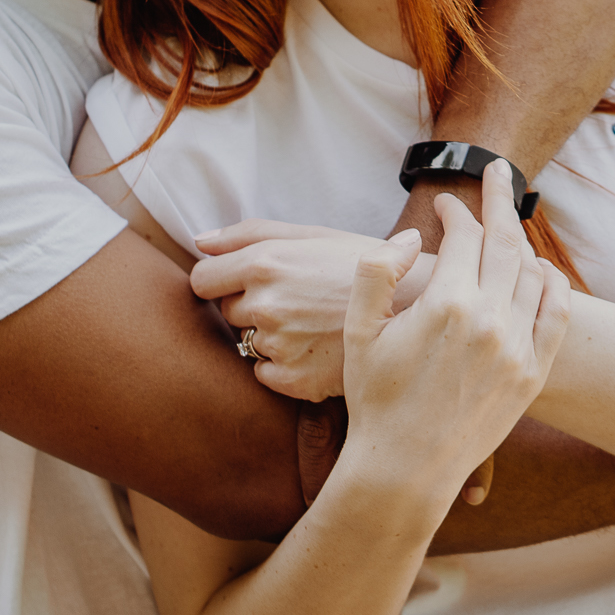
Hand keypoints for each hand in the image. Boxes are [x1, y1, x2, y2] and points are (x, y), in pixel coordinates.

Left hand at [193, 221, 402, 400]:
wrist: (416, 306)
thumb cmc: (362, 263)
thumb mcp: (309, 234)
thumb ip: (246, 234)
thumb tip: (198, 241)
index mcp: (264, 262)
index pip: (201, 281)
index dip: (220, 282)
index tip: (243, 283)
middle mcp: (265, 305)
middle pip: (228, 312)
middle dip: (252, 306)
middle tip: (298, 300)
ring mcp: (279, 345)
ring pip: (248, 343)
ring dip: (271, 335)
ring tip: (313, 323)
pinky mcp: (295, 380)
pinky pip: (265, 374)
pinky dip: (283, 365)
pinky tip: (316, 348)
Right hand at [336, 162, 571, 513]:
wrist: (405, 468)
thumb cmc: (375, 397)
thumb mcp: (360, 330)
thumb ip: (376, 271)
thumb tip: (412, 237)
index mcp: (446, 304)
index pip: (464, 235)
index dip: (455, 211)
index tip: (444, 204)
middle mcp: (489, 320)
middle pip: (506, 240)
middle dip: (500, 198)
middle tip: (497, 170)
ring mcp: (517, 347)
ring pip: (533, 272)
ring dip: (521, 241)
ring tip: (509, 224)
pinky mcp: (533, 373)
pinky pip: (556, 313)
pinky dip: (551, 283)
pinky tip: (540, 269)